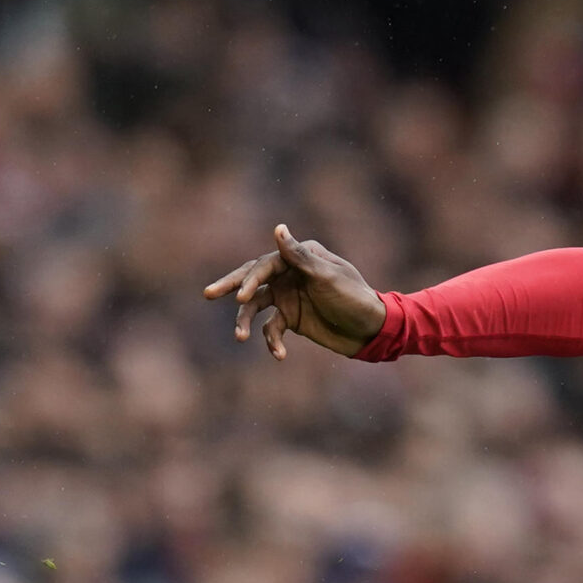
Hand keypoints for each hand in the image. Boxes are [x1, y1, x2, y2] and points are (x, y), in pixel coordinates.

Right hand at [201, 224, 387, 359]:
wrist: (374, 330)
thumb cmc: (355, 299)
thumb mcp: (328, 278)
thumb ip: (300, 257)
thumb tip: (278, 228)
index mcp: (300, 257)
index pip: (266, 265)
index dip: (251, 280)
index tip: (240, 298)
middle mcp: (290, 273)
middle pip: (252, 278)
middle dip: (231, 287)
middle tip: (208, 293)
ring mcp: (288, 296)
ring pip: (256, 306)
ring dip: (246, 322)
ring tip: (240, 337)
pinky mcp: (292, 318)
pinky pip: (272, 328)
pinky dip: (272, 341)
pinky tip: (279, 355)